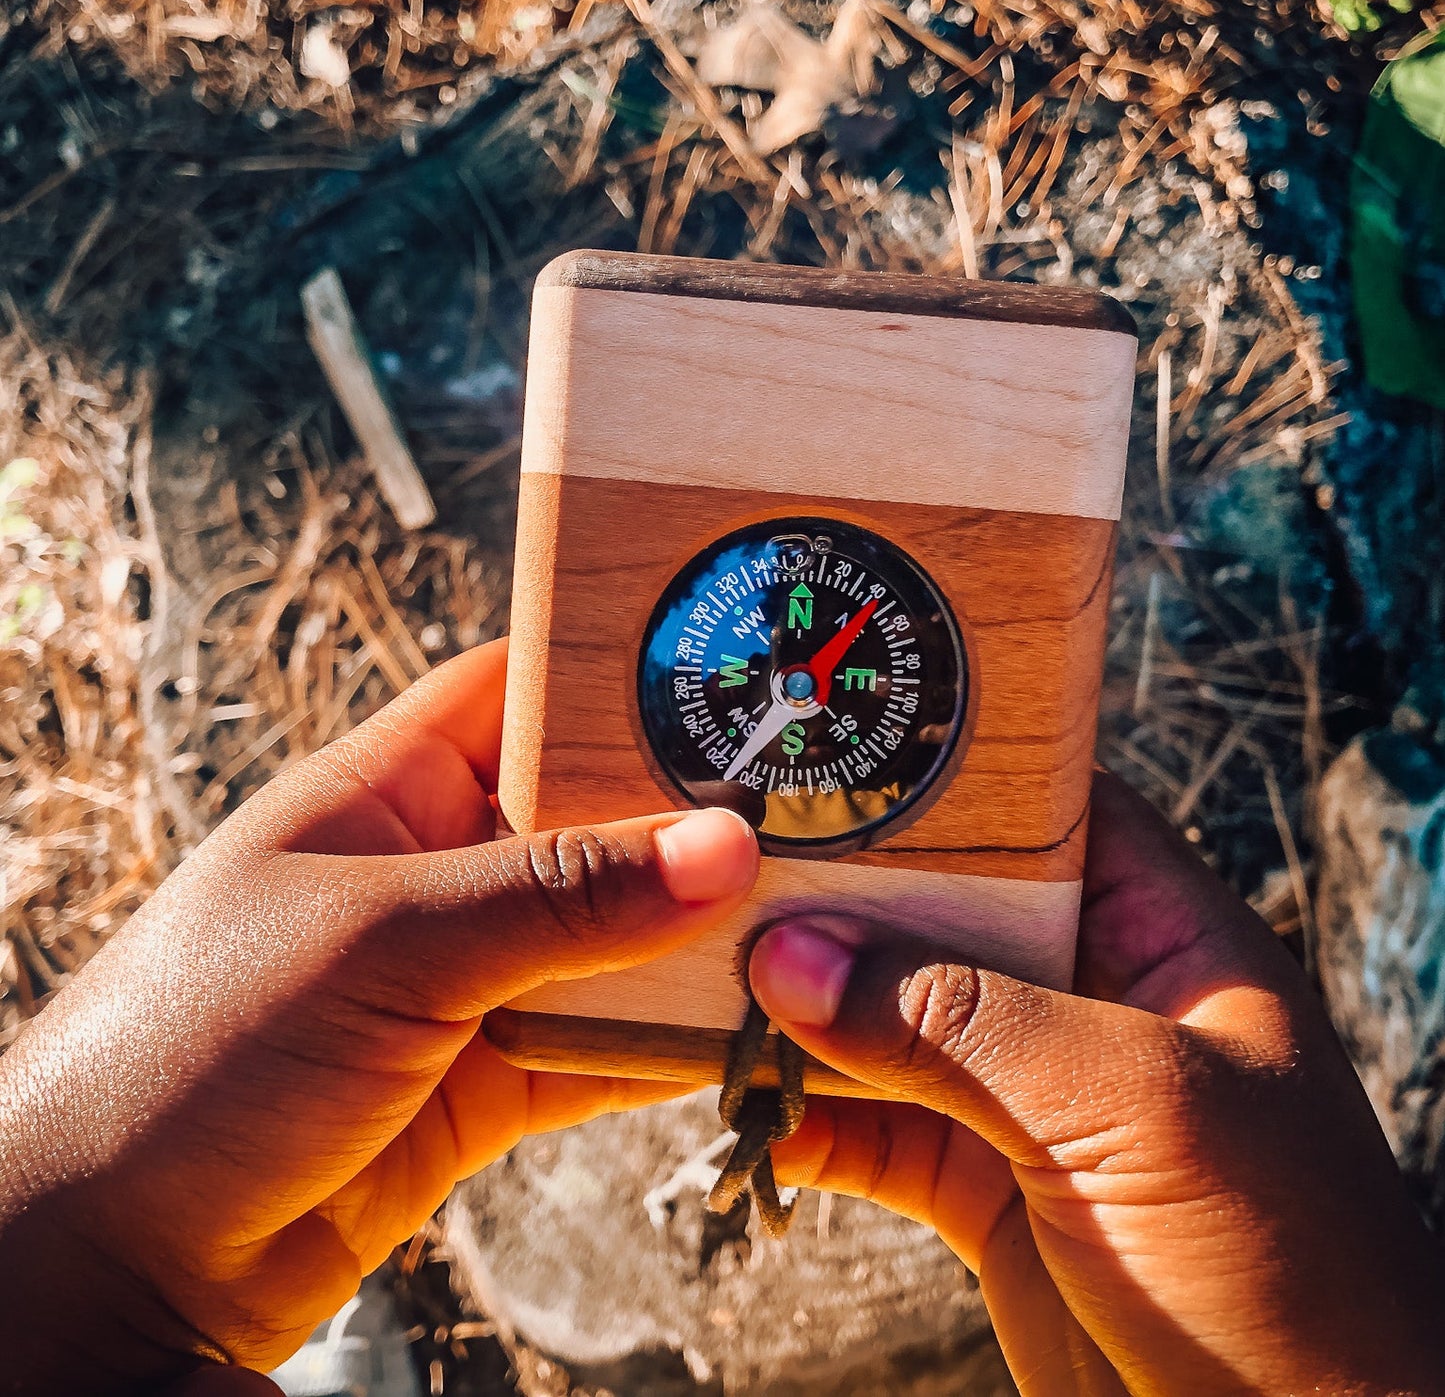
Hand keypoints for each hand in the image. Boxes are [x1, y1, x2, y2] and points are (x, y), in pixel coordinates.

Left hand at [0, 639, 758, 1392]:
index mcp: (389, 789)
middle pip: (595, 819)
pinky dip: (671, 1043)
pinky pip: (604, 1043)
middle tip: (817, 815)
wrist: (110, 1264)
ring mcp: (469, 978)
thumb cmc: (188, 1054)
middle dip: (693, 826)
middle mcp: (438, 871)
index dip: (625, 676)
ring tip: (810, 927)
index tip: (740, 676)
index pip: (524, 691)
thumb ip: (556, 897)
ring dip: (696, 942)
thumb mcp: (383, 942)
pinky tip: (747, 1034)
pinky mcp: (488, 1076)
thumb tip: (718, 848)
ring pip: (613, 936)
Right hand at [748, 774, 1444, 1394]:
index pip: (1049, 820)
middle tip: (731, 881)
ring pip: (894, 1027)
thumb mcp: (1134, 1104)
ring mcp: (1034, 1102)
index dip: (946, 788)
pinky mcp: (988, 1192)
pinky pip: (876, 1135)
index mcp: (1168, 943)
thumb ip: (960, 1023)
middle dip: (844, 906)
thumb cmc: (1286, 1270)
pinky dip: (809, 1124)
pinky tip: (750, 1114)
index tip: (828, 768)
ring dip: (806, 1020)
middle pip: (946, 920)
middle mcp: (1096, 1006)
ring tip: (712, 996)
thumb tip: (793, 958)